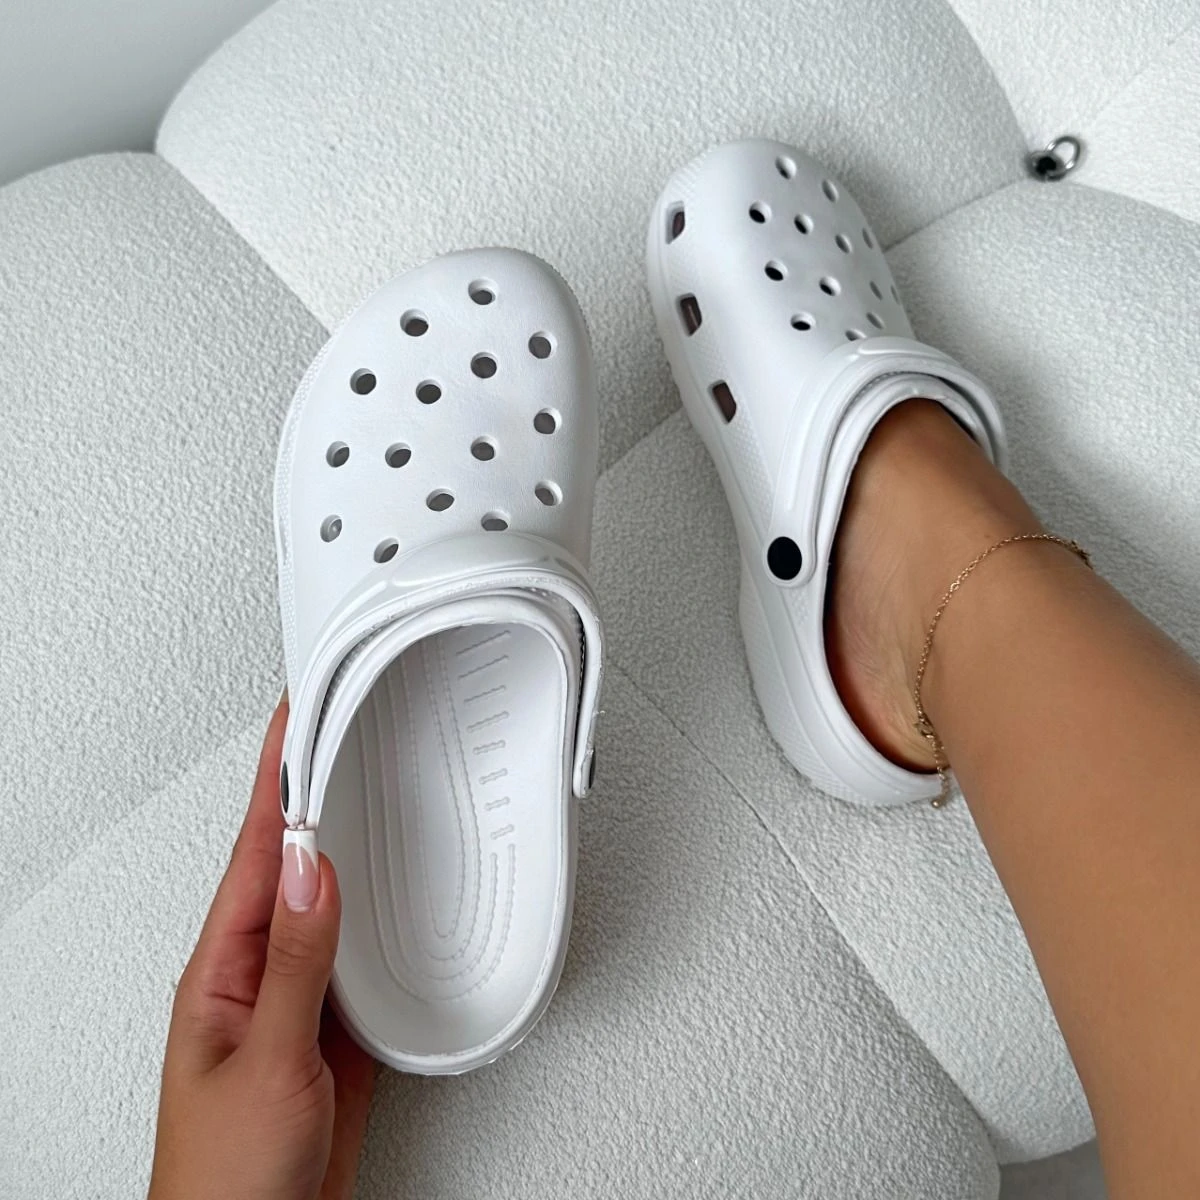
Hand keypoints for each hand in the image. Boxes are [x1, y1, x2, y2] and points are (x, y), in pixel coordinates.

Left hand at [148, 702, 374, 1199]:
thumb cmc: (224, 1181)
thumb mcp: (267, 1060)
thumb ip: (297, 963)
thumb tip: (310, 872)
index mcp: (223, 968)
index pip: (252, 850)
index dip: (276, 778)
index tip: (297, 715)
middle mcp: (260, 973)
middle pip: (293, 862)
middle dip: (314, 791)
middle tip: (341, 725)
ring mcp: (302, 999)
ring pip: (334, 902)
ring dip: (355, 845)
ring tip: (377, 786)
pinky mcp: (339, 1030)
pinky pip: (367, 954)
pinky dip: (389, 915)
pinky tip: (404, 894)